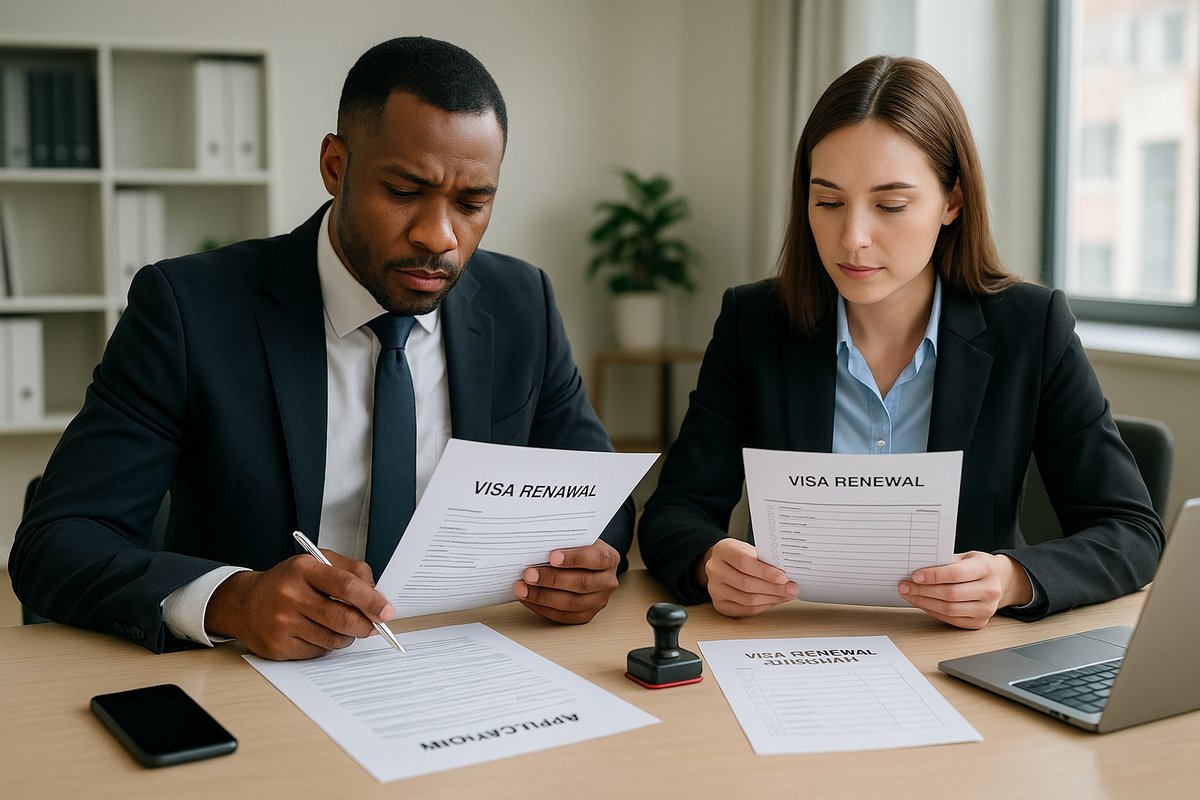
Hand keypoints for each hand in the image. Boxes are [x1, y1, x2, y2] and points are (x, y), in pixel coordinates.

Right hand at [206, 550, 394, 659]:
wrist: (243, 603)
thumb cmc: (287, 582)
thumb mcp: (316, 563)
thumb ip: (351, 571)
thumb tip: (377, 595)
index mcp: (303, 569)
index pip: (346, 586)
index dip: (372, 601)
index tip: (387, 611)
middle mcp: (290, 596)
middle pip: (343, 618)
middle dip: (366, 625)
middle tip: (375, 625)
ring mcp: (282, 624)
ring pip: (334, 638)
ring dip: (347, 635)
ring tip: (339, 624)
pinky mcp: (279, 647)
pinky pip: (319, 652)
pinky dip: (326, 645)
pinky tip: (316, 632)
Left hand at [513, 540, 620, 623]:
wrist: (585, 565)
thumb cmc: (578, 549)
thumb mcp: (577, 540)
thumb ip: (564, 542)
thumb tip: (536, 546)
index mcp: (609, 558)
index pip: (596, 558)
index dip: (574, 558)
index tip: (552, 557)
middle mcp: (607, 582)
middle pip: (581, 583)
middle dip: (552, 579)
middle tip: (529, 574)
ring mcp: (598, 601)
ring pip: (571, 603)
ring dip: (542, 596)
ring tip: (522, 588)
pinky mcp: (586, 615)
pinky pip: (563, 616)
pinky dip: (542, 608)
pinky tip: (527, 599)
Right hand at [699, 538, 797, 617]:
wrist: (722, 563)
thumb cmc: (740, 555)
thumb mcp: (750, 550)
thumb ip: (765, 560)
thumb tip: (787, 576)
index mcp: (723, 550)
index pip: (744, 562)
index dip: (765, 572)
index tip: (783, 577)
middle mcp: (715, 569)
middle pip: (746, 583)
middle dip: (773, 588)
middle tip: (791, 589)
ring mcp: (715, 589)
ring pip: (747, 599)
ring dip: (771, 599)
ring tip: (785, 595)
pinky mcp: (719, 604)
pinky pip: (745, 610)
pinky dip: (763, 606)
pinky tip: (773, 600)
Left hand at [899, 551, 1033, 628]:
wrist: (999, 580)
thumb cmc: (978, 566)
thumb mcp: (966, 557)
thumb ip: (945, 562)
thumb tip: (917, 568)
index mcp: (986, 568)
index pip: (956, 574)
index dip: (933, 576)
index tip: (915, 576)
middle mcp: (990, 590)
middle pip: (950, 594)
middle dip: (923, 591)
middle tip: (905, 586)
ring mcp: (987, 609)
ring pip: (949, 610)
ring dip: (924, 603)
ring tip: (910, 595)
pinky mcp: (980, 622)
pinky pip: (951, 619)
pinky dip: (933, 612)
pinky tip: (922, 604)